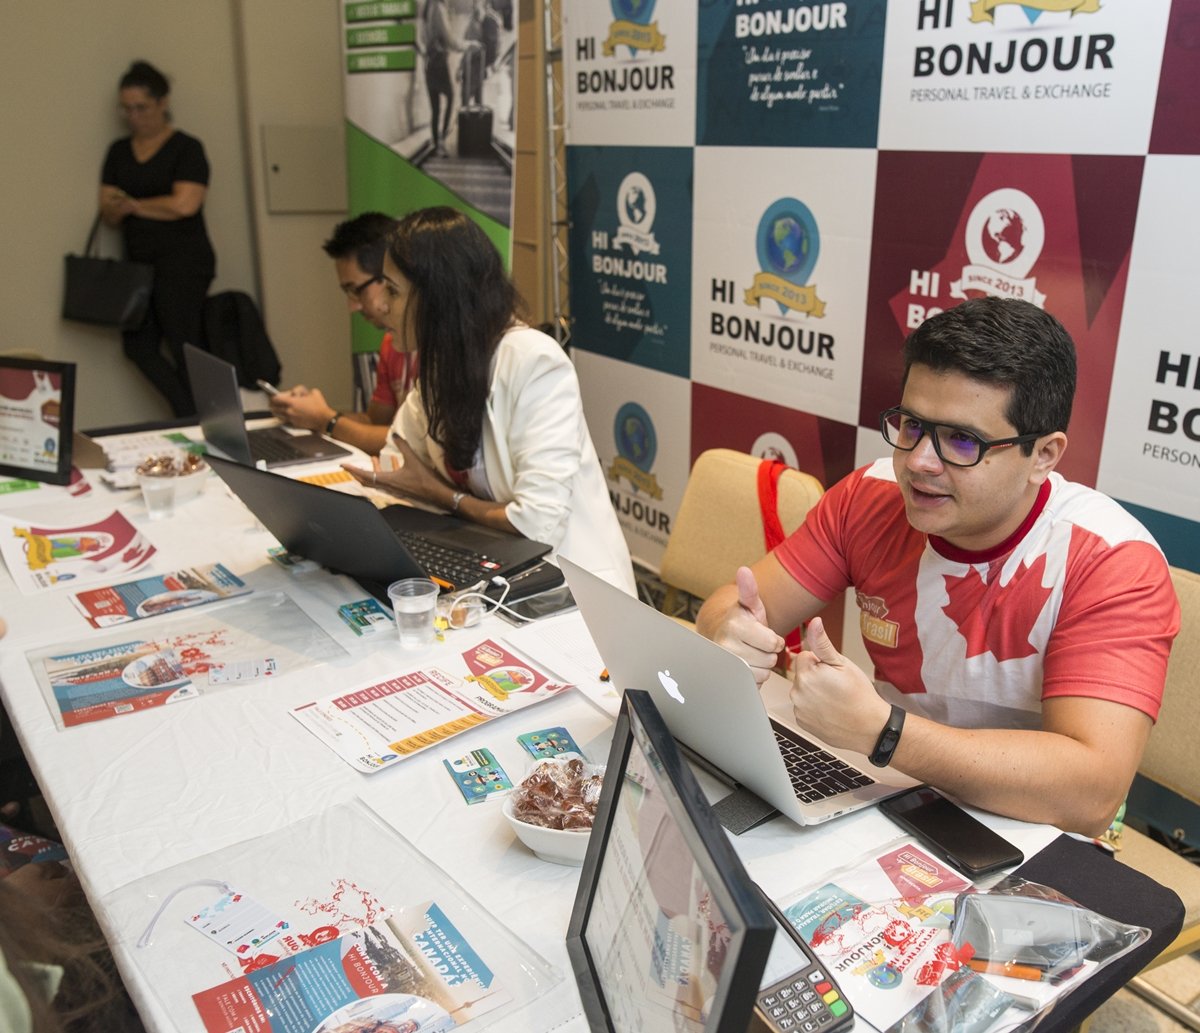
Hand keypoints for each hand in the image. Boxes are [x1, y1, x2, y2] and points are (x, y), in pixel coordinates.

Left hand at [268, 386, 332, 431]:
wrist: (323, 420)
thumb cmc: (319, 406)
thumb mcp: (313, 392)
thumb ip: (304, 391)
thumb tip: (300, 392)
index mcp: (292, 402)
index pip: (276, 399)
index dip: (273, 397)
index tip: (273, 396)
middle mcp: (289, 411)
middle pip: (274, 408)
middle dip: (273, 405)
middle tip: (273, 404)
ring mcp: (291, 419)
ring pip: (278, 415)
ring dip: (278, 412)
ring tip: (278, 410)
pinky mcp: (294, 424)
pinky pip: (286, 420)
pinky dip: (285, 418)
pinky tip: (288, 415)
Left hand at [342, 435, 444, 501]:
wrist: (436, 494)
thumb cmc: (425, 479)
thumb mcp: (413, 459)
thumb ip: (403, 446)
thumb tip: (395, 434)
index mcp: (388, 480)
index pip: (365, 474)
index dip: (353, 469)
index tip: (343, 465)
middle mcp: (388, 487)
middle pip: (366, 481)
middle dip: (357, 473)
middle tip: (351, 466)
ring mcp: (393, 490)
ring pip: (376, 482)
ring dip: (371, 472)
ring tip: (373, 459)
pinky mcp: (400, 491)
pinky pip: (385, 483)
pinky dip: (382, 474)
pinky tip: (390, 465)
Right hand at [708, 567, 786, 685]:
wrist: (725, 640)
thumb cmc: (743, 623)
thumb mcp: (750, 606)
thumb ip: (750, 590)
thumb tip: (743, 570)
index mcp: (734, 626)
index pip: (773, 643)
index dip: (774, 640)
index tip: (763, 634)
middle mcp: (725, 646)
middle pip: (769, 660)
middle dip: (768, 653)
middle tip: (756, 645)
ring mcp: (725, 665)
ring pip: (763, 673)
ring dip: (762, 665)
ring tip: (751, 654)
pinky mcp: (728, 679)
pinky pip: (755, 684)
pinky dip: (755, 677)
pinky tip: (748, 666)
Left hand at [789, 617, 888, 753]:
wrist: (870, 727)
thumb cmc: (859, 695)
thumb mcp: (843, 663)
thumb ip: (822, 642)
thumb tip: (814, 623)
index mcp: (806, 674)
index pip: (804, 656)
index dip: (821, 662)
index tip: (833, 673)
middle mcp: (797, 693)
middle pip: (802, 674)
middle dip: (816, 676)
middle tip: (836, 686)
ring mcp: (799, 710)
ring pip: (803, 691)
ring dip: (813, 692)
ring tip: (835, 699)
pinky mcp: (802, 723)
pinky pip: (804, 708)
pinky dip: (814, 708)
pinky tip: (830, 711)